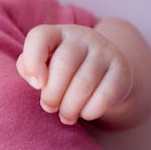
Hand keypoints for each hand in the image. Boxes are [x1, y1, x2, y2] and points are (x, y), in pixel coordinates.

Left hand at [16, 24, 133, 124]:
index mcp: (58, 33)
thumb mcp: (42, 65)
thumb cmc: (61, 71)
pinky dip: (89, 111)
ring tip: (65, 116)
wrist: (104, 73)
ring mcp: (105, 52)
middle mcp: (83, 37)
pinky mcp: (122, 71)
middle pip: (63, 65)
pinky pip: (105, 96)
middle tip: (49, 107)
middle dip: (51, 95)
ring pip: (83, 84)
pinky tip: (84, 113)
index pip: (39, 37)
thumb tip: (37, 81)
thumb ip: (28, 68)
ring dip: (69, 108)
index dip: (32, 62)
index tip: (36, 85)